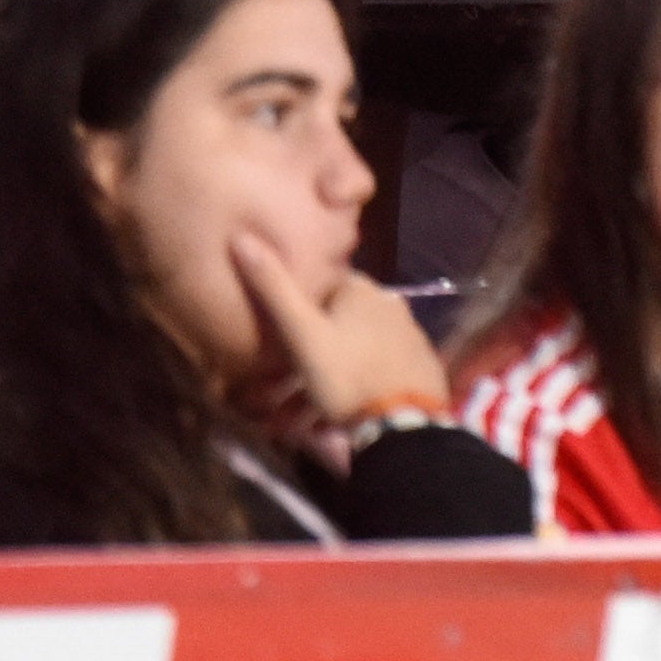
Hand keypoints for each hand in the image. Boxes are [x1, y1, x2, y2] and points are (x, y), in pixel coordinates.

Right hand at [230, 226, 453, 432]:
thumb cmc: (347, 374)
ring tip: (295, 420)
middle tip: (277, 392)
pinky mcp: (419, 365)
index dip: (295, 314)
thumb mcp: (303, 334)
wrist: (403, 423)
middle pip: (335, 325)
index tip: (276, 342)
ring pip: (352, 353)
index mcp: (362, 289)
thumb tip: (241, 238)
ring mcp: (408, 334)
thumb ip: (274, 290)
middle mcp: (389, 303)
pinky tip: (329, 421)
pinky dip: (350, 390)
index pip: (320, 288)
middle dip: (305, 356)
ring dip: (321, 381)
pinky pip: (374, 372)